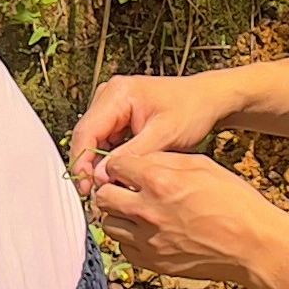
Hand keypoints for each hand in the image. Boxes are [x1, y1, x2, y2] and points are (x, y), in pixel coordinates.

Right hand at [69, 72, 224, 193]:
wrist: (207, 99)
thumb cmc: (191, 110)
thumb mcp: (163, 135)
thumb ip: (131, 156)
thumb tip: (100, 177)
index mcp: (118, 94)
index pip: (86, 131)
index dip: (81, 162)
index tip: (86, 187)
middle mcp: (109, 95)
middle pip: (86, 136)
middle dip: (88, 166)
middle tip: (95, 193)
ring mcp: (112, 104)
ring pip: (93, 140)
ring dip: (98, 164)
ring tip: (108, 187)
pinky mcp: (117, 115)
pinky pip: (104, 140)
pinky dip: (108, 158)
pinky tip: (116, 175)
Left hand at [88, 145, 288, 288]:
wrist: (253, 245)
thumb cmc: (235, 203)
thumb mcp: (203, 166)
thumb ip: (165, 160)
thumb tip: (140, 160)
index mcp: (159, 181)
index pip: (114, 166)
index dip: (120, 166)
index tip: (127, 169)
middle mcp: (147, 211)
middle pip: (103, 196)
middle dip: (112, 189)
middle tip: (127, 189)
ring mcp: (148, 240)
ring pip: (108, 224)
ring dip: (118, 215)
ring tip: (138, 211)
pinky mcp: (153, 262)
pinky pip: (123, 248)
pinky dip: (130, 239)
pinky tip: (148, 231)